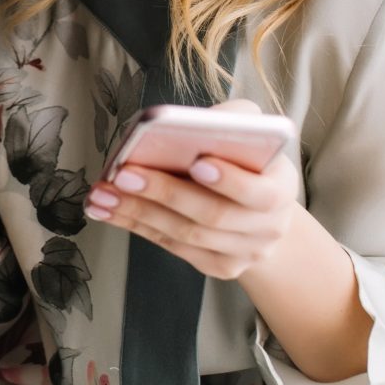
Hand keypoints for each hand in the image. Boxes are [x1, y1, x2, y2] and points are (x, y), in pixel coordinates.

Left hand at [83, 100, 300, 280]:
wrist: (263, 209)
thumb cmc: (248, 157)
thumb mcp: (252, 129)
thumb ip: (233, 119)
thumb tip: (193, 123)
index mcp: (281, 189)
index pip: (258, 191)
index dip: (229, 179)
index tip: (197, 161)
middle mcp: (269, 227)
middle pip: (212, 214)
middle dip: (164, 192)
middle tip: (125, 174)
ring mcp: (244, 252)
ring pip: (185, 234)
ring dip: (137, 213)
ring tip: (102, 193)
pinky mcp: (219, 266)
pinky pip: (172, 246)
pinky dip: (135, 226)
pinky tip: (107, 209)